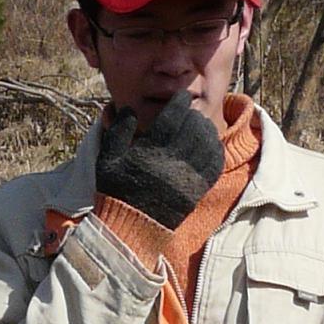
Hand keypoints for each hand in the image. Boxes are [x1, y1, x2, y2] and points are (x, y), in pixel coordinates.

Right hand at [96, 93, 223, 229]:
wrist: (130, 226)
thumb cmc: (116, 190)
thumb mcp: (107, 159)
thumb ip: (118, 131)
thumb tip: (129, 109)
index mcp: (150, 152)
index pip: (172, 119)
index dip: (180, 103)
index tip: (182, 96)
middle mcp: (172, 163)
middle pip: (194, 129)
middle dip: (194, 115)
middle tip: (191, 112)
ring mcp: (187, 178)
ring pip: (207, 145)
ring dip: (207, 131)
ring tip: (202, 125)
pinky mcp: (196, 191)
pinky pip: (214, 166)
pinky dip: (216, 151)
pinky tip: (211, 144)